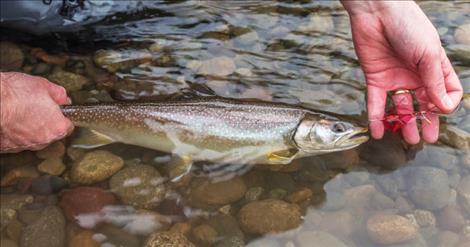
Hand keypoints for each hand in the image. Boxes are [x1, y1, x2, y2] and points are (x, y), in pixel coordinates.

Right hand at [0, 72, 73, 152]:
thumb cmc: (14, 94)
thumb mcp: (44, 86)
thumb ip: (59, 95)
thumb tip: (63, 99)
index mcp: (57, 128)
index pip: (67, 126)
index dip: (62, 116)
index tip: (56, 110)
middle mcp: (42, 141)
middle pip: (50, 133)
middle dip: (45, 122)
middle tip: (36, 108)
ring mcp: (24, 146)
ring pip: (32, 137)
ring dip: (29, 128)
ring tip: (20, 112)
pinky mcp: (8, 148)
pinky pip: (16, 140)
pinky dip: (14, 132)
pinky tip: (9, 120)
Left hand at [342, 1, 462, 143]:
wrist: (377, 12)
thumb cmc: (408, 26)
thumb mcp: (428, 54)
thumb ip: (435, 82)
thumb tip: (444, 108)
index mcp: (435, 68)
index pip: (447, 92)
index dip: (445, 104)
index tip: (439, 109)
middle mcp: (416, 75)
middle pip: (424, 104)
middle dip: (426, 122)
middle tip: (425, 139)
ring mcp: (396, 78)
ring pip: (402, 107)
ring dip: (404, 123)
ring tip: (407, 139)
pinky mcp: (375, 79)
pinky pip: (376, 102)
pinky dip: (377, 118)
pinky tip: (378, 132)